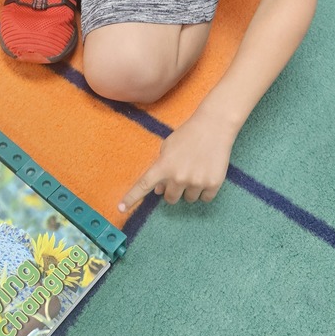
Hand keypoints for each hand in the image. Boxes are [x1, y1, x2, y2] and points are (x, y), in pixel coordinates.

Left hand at [119, 114, 234, 211]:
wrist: (214, 127)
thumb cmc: (188, 135)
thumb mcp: (168, 147)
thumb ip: (161, 168)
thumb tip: (158, 190)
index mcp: (163, 166)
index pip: (143, 185)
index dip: (131, 198)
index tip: (120, 208)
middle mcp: (178, 177)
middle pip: (170, 199)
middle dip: (174, 190)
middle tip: (181, 175)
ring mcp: (196, 182)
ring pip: (189, 199)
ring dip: (190, 189)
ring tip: (197, 170)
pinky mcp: (213, 184)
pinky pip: (205, 198)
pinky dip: (205, 190)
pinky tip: (207, 174)